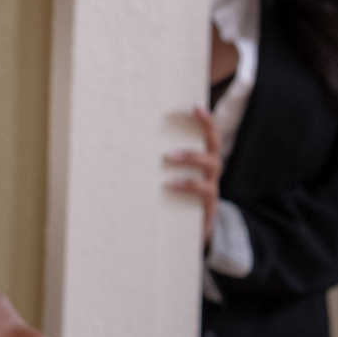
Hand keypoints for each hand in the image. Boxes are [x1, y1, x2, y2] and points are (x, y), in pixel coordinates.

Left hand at [165, 106, 223, 241]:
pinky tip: (169, 184)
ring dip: (190, 157)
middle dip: (204, 130)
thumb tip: (123, 140)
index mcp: (203, 156)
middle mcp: (211, 168)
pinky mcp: (209, 204)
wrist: (187, 230)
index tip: (194, 106)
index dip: (205, 119)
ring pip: (212, 165)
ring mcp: (212, 185)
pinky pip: (204, 191)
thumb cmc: (173, 194)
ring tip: (167, 156)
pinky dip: (187, 186)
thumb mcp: (168, 175)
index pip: (209, 132)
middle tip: (181, 115)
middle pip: (214, 144)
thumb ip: (155, 160)